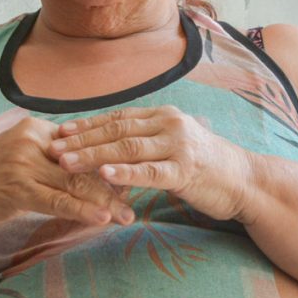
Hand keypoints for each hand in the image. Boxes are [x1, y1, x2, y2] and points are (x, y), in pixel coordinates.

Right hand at [0, 117, 134, 236]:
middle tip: (140, 194)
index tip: (134, 172)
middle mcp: (31, 139)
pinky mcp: (17, 187)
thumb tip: (88, 172)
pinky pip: (59, 201)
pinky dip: (83, 210)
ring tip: (129, 215)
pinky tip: (103, 219)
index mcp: (34, 129)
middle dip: (114, 180)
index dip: (108, 158)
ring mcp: (23, 162)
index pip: (81, 143)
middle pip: (83, 162)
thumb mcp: (19, 161)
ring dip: (106, 201)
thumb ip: (50, 161)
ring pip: (75, 182)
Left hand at [48, 106, 253, 221]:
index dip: (87, 124)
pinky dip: (124, 173)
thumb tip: (110, 145)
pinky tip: (103, 175)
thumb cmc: (206, 166)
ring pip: (127, 148)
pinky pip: (149, 172)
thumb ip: (146, 142)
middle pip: (116, 130)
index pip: (117, 117)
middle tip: (52, 148)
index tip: (60, 131)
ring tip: (66, 162)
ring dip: (93, 155)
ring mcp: (178, 146)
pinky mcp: (185, 171)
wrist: (245, 181)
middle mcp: (169, 124)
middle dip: (82, 140)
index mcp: (163, 116)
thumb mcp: (174, 146)